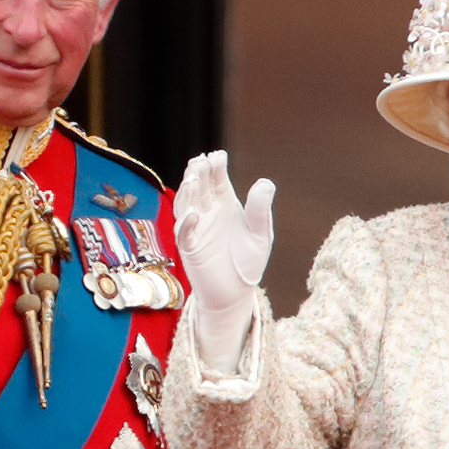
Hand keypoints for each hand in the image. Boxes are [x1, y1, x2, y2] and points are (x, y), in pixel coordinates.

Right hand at [173, 151, 275, 374]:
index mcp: (225, 205)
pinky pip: (184, 233)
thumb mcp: (261, 234)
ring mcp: (196, 230)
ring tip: (193, 178)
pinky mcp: (189, 248)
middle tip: (201, 161)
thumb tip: (265, 182)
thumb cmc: (247, 262)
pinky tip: (194, 214)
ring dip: (188, 192)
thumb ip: (260, 210)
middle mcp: (208, 213)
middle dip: (198, 173)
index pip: (217, 180)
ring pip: (186, 205)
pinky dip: (187, 223)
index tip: (218, 155)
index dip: (216, 167)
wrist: (235, 293)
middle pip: (199, 187)